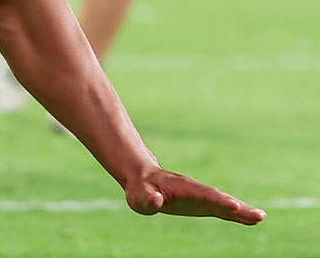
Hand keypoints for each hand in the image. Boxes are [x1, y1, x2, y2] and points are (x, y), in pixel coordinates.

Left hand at [124, 167, 265, 224]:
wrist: (145, 179)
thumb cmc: (140, 189)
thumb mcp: (138, 196)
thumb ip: (147, 199)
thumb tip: (156, 201)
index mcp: (182, 188)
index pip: (202, 194)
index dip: (217, 200)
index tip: (234, 206)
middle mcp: (197, 191)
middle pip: (220, 199)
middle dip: (238, 207)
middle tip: (258, 215)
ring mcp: (202, 198)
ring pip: (225, 204)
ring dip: (243, 211)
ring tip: (261, 217)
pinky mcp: (204, 205)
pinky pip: (223, 210)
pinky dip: (238, 215)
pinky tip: (253, 220)